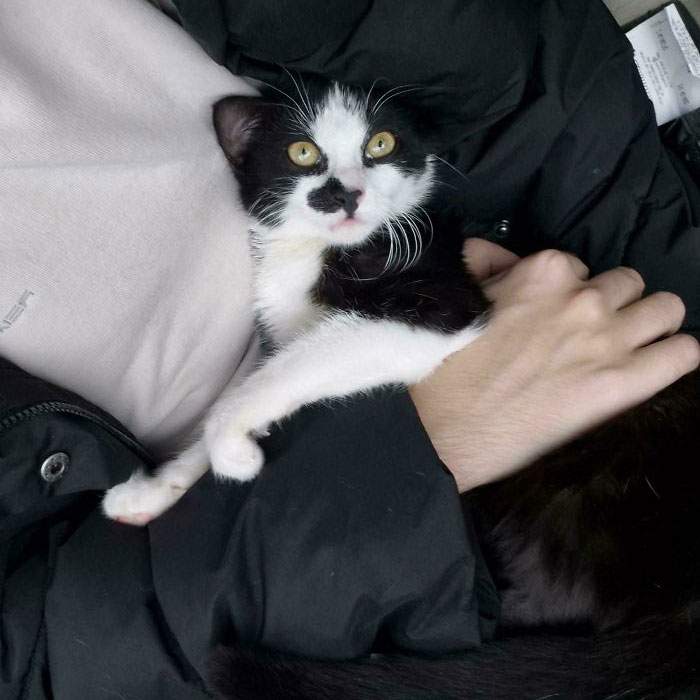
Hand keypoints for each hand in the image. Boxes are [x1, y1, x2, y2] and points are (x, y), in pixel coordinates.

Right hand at [409, 239, 699, 491]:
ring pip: (667, 309)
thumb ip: (487, 264)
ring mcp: (608, 339)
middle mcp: (582, 298)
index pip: (582, 268)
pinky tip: (654, 366)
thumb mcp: (462, 298)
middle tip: (590, 333)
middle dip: (612, 305)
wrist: (445, 429)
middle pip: (628, 283)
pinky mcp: (624, 383)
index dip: (569, 293)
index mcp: (543, 271)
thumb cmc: (445, 367)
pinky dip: (674, 357)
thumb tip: (502, 253)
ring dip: (650, 324)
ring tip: (629, 346)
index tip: (555, 317)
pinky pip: (684, 354)